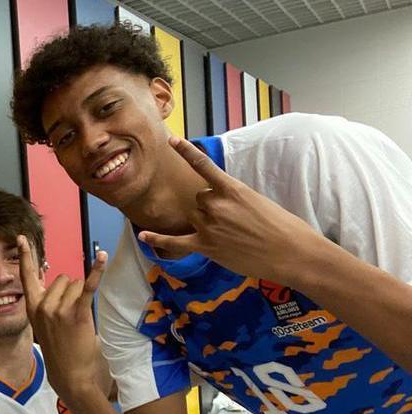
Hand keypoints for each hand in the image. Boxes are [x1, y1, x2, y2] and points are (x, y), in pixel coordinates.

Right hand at [19, 235, 106, 401]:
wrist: (69, 374)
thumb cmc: (59, 350)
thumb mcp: (44, 325)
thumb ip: (47, 303)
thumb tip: (62, 283)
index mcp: (32, 307)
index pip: (26, 276)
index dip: (26, 256)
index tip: (21, 238)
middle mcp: (42, 305)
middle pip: (62, 279)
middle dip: (70, 291)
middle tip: (70, 316)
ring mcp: (58, 309)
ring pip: (75, 284)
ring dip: (81, 297)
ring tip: (78, 320)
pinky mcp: (76, 313)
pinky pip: (88, 286)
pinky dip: (97, 271)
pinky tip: (103, 257)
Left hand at [137, 136, 325, 285]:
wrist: (291, 253)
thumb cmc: (282, 227)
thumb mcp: (258, 201)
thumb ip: (233, 198)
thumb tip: (218, 203)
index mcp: (232, 189)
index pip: (203, 166)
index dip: (186, 151)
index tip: (171, 140)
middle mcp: (216, 205)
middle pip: (199, 198)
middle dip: (211, 206)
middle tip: (234, 221)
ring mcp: (209, 226)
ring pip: (193, 216)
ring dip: (203, 222)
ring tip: (228, 234)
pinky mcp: (205, 246)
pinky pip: (174, 241)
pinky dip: (157, 238)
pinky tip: (143, 235)